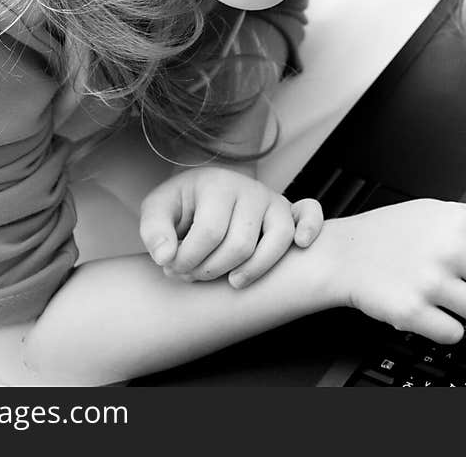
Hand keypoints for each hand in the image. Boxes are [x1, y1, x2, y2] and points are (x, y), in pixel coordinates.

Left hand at [139, 166, 323, 287]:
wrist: (205, 191)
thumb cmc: (182, 205)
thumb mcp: (158, 210)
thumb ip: (154, 231)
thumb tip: (166, 257)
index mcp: (216, 184)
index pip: (208, 233)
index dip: (188, 260)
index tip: (173, 267)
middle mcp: (249, 188)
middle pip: (240, 244)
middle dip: (212, 270)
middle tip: (194, 274)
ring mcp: (272, 199)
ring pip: (277, 239)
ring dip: (253, 269)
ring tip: (232, 281)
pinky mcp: (289, 211)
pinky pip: (310, 214)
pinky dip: (311, 228)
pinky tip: (301, 245)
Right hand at [323, 199, 465, 344]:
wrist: (344, 253)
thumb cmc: (396, 232)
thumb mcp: (444, 213)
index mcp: (458, 221)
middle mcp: (447, 249)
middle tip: (464, 280)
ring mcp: (430, 282)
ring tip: (443, 293)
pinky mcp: (413, 312)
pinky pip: (456, 334)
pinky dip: (444, 327)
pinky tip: (428, 307)